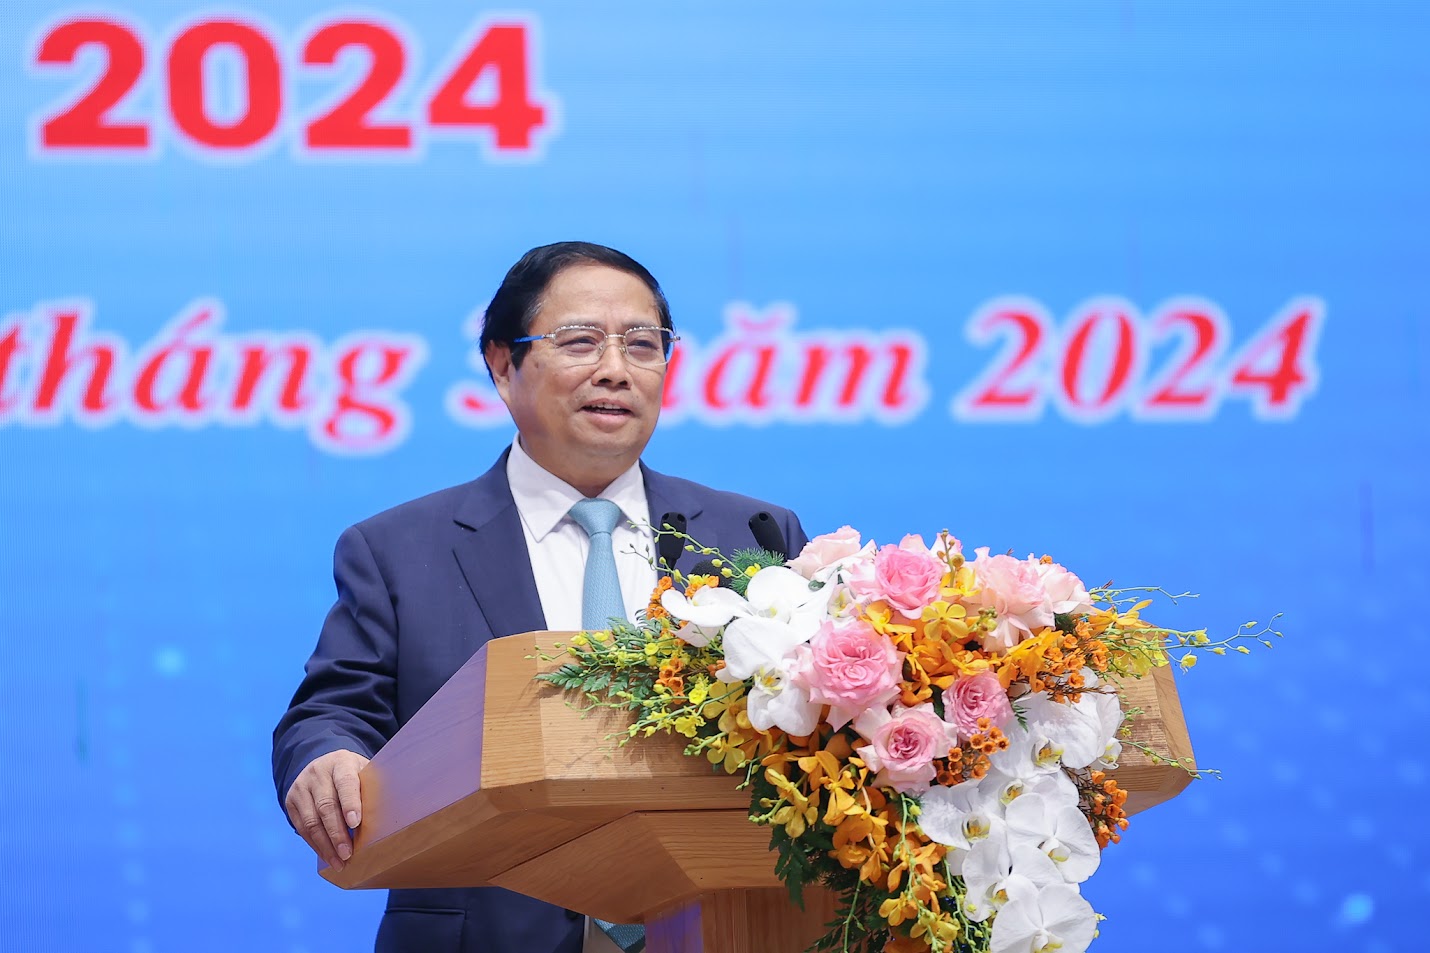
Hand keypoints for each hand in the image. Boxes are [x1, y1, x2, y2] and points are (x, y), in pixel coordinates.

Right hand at [284, 748, 369, 870]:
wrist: (325, 766)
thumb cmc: (354, 775)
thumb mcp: (364, 773)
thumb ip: (371, 790)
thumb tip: (385, 820)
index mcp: (341, 762)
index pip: (345, 782)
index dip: (350, 803)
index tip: (355, 823)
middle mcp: (317, 773)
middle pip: (326, 806)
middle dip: (337, 833)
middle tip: (348, 854)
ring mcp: (301, 787)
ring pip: (311, 821)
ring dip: (325, 845)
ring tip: (339, 863)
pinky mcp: (291, 802)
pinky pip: (302, 828)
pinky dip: (315, 845)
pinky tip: (327, 856)